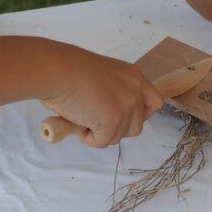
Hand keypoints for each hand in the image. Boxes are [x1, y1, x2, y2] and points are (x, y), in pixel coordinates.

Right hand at [41, 48, 163, 147]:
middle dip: (116, 129)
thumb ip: (113, 92)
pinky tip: (77, 121)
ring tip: (81, 116)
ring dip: (100, 133)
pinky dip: (88, 137)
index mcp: (133, 76)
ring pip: (119, 136)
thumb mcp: (102, 76)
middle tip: (95, 120)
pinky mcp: (113, 121)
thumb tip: (105, 114)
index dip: (140, 115)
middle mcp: (134, 90)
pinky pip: (102, 141)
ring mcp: (126, 106)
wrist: (57, 70)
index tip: (122, 117)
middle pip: (137, 126)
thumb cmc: (67, 70)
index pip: (154, 102)